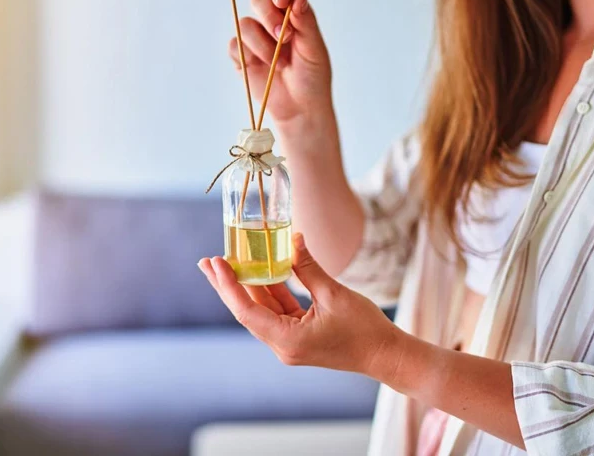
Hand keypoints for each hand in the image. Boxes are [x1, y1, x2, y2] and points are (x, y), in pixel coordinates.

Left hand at [197, 233, 398, 373]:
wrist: (386, 355)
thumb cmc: (365, 329)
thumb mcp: (335, 294)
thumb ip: (308, 267)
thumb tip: (293, 238)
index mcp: (288, 340)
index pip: (247, 311)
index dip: (229, 285)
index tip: (216, 263)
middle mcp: (283, 345)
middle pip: (247, 311)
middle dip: (227, 285)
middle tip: (206, 261)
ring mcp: (290, 342)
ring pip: (260, 310)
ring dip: (246, 286)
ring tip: (226, 263)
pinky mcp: (298, 336)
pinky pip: (277, 311)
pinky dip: (269, 291)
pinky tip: (260, 271)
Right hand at [228, 0, 332, 124]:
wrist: (301, 107)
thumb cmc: (312, 77)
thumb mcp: (315, 48)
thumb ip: (306, 22)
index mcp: (292, 15)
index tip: (283, 1)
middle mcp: (271, 22)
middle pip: (258, 0)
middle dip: (269, 16)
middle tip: (285, 37)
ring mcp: (255, 39)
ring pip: (246, 24)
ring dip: (263, 45)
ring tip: (279, 64)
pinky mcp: (241, 56)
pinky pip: (234, 45)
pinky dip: (248, 55)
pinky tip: (262, 67)